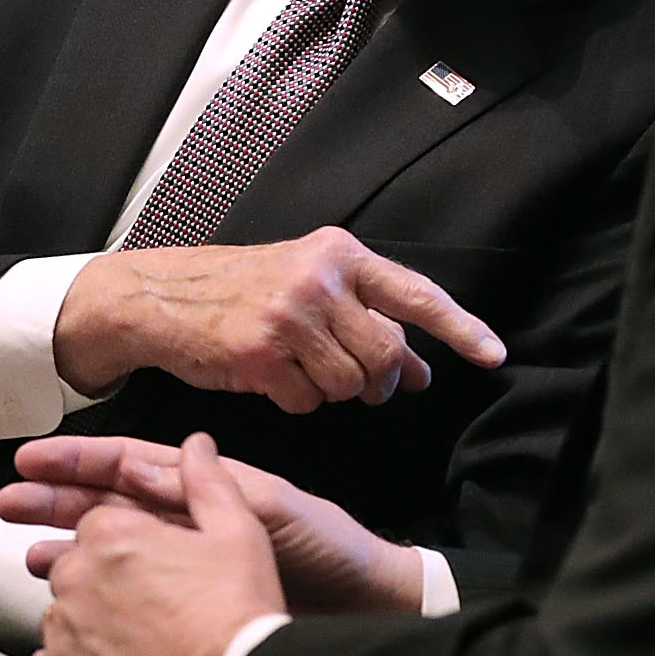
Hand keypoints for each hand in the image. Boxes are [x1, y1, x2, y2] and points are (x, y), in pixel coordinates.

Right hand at [0, 434, 422, 613]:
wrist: (364, 607)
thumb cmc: (326, 550)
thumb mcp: (270, 508)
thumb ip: (216, 485)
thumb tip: (172, 452)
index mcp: (202, 490)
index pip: (127, 466)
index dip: (77, 462)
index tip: (28, 462)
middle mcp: (186, 525)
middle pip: (106, 507)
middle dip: (55, 503)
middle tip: (4, 505)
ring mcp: (186, 566)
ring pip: (112, 552)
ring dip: (68, 548)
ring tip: (25, 555)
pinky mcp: (191, 607)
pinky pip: (131, 597)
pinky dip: (97, 599)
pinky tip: (70, 607)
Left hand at [31, 434, 285, 655]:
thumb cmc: (237, 609)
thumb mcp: (237, 530)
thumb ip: (207, 481)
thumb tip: (197, 445)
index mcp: (110, 532)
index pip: (96, 527)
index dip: (126, 547)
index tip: (148, 567)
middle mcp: (76, 574)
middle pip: (73, 569)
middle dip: (102, 583)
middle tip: (145, 608)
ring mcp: (63, 627)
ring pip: (61, 616)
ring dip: (87, 624)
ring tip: (134, 643)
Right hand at [51, 226, 502, 411]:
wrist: (162, 297)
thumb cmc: (241, 292)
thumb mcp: (310, 287)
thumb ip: (367, 321)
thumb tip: (422, 372)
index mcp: (339, 253)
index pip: (415, 294)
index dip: (459, 328)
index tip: (493, 355)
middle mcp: (319, 279)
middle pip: (386, 355)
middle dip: (379, 381)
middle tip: (358, 383)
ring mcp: (288, 315)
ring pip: (350, 384)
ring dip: (333, 391)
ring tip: (300, 370)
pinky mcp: (259, 353)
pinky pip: (308, 401)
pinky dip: (296, 400)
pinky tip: (271, 378)